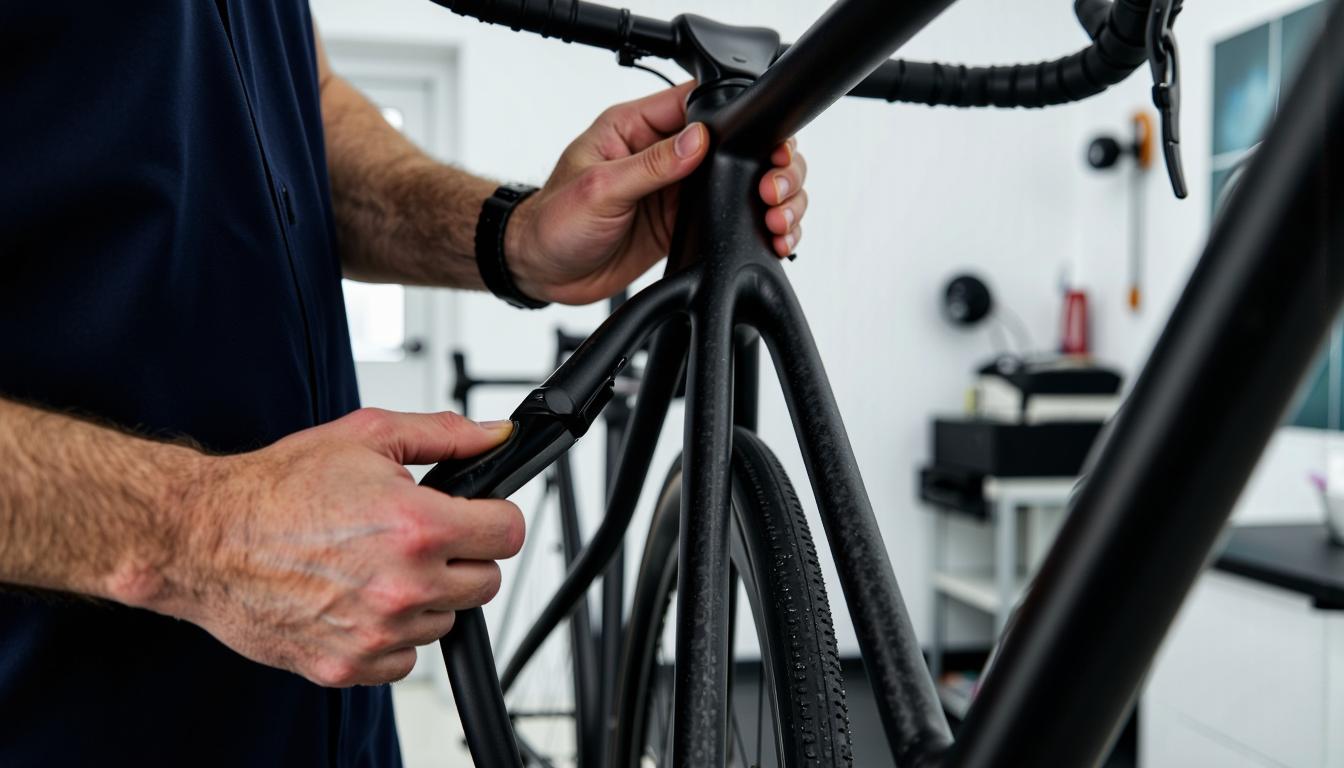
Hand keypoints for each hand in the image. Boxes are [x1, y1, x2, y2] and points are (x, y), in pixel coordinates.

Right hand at [160, 409, 523, 686]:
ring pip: (445, 622)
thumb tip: (493, 436)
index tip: (477, 515)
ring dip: (425, 597)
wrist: (205, 538)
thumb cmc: (277, 489)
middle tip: (419, 537)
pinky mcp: (348, 666)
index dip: (494, 517)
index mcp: (417, 527)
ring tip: (376, 564)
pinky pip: (403, 659)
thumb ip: (443, 435)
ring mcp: (377, 633)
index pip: (508, 535)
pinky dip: (390, 634)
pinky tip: (358, 598)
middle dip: (462, 556)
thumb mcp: (366, 437)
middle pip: (485, 583)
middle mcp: (403, 585)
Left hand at [506, 81, 808, 304]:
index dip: (739, 117)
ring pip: (745, 181)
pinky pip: (734, 217)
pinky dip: (759, 226)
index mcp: (639, 128)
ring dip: (773, 195)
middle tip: (775, 188)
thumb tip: (699, 140)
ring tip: (779, 216)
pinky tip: (774, 236)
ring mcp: (680, 190)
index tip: (763, 141)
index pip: (699, 104)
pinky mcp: (687, 224)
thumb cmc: (555, 222)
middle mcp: (665, 154)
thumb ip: (652, 165)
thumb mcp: (601, 188)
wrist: (543, 272)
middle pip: (737, 144)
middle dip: (770, 163)